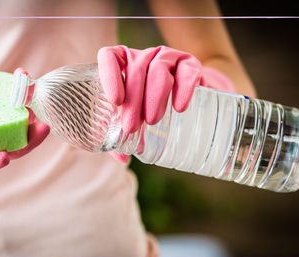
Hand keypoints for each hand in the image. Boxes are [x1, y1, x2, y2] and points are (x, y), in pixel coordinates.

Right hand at [0, 69, 49, 170]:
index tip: (3, 156)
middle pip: (12, 146)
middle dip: (30, 140)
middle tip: (42, 128)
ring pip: (19, 125)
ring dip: (31, 113)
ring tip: (33, 96)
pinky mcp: (0, 107)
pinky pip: (14, 102)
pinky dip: (20, 90)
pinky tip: (22, 76)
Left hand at [97, 45, 234, 162]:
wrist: (184, 99)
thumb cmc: (148, 109)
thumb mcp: (132, 120)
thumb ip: (121, 138)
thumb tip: (122, 158)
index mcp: (121, 65)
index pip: (109, 58)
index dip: (109, 75)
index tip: (116, 102)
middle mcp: (143, 57)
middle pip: (135, 69)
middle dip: (133, 100)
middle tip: (132, 127)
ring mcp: (167, 57)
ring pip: (159, 68)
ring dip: (154, 95)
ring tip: (152, 120)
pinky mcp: (190, 64)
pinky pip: (187, 70)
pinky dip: (184, 88)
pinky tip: (179, 107)